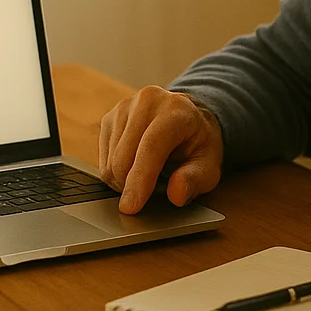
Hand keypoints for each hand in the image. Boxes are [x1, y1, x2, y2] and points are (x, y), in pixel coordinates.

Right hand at [97, 86, 223, 214]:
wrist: (186, 118)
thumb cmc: (197, 144)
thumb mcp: (208, 166)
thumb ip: (194, 180)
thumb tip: (176, 194)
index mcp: (176, 110)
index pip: (151, 147)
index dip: (139, 180)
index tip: (130, 207)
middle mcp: (147, 102)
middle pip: (124, 156)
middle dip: (132, 186)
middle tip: (154, 188)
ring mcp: (124, 107)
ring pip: (110, 161)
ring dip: (124, 179)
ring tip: (148, 172)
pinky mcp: (109, 117)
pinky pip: (103, 158)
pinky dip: (116, 171)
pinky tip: (134, 164)